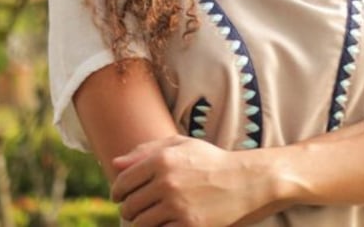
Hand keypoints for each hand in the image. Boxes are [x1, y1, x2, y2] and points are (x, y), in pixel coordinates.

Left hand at [110, 135, 268, 226]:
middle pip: (129, 206)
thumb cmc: (212, 161)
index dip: (117, 192)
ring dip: (142, 223)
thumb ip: (146, 151)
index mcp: (161, 160)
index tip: (120, 197)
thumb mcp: (181, 146)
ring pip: (141, 224)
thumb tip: (115, 164)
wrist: (248, 182)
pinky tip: (167, 223)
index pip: (122, 183)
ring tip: (151, 219)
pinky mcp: (190, 226)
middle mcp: (166, 183)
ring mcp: (178, 206)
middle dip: (129, 210)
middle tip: (138, 210)